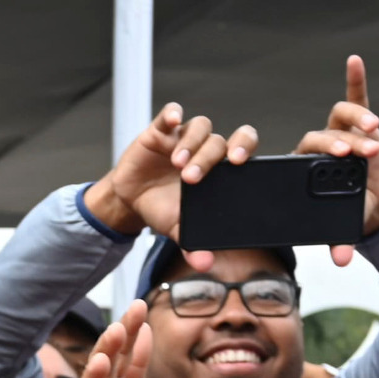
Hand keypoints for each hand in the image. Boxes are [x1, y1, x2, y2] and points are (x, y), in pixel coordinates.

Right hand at [84, 103, 257, 244]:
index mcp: (219, 171)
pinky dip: (174, 114)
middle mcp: (206, 149)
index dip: (245, 150)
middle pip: (221, 141)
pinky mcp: (162, 130)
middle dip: (211, 155)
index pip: (243, 151)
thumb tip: (205, 264)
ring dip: (191, 145)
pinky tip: (173, 120)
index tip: (239, 163)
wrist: (133, 200)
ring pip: (200, 128)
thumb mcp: (177, 229)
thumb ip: (193, 245)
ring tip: (177, 165)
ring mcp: (184, 137)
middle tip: (196, 175)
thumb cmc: (163, 209)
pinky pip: (171, 113)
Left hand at [293, 54, 378, 263]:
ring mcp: (339, 132)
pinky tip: (354, 62)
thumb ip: (341, 238)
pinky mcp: (358, 123)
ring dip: (357, 119)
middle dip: (341, 141)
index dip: (321, 152)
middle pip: (324, 134)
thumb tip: (342, 259)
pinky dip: (355, 81)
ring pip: (342, 117)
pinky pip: (355, 98)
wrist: (371, 202)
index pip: (308, 153)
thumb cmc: (352, 209)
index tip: (339, 156)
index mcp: (308, 168)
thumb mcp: (347, 223)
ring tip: (374, 129)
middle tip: (354, 151)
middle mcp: (321, 146)